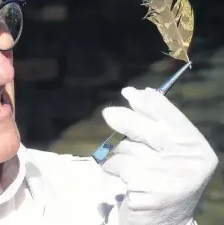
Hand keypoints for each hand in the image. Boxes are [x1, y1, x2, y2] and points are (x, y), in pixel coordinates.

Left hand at [101, 87, 217, 224]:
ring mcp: (168, 178)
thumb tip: (141, 93)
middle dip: (124, 119)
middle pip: (147, 130)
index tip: (130, 92)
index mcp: (196, 147)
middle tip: (107, 113)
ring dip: (119, 153)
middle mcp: (188, 162)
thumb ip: (158, 127)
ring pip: (128, 148)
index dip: (147, 102)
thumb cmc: (164, 179)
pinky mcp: (146, 191)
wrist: (164, 222)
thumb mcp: (168, 152)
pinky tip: (123, 179)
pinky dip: (113, 168)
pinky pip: (117, 166)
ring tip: (129, 166)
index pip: (171, 116)